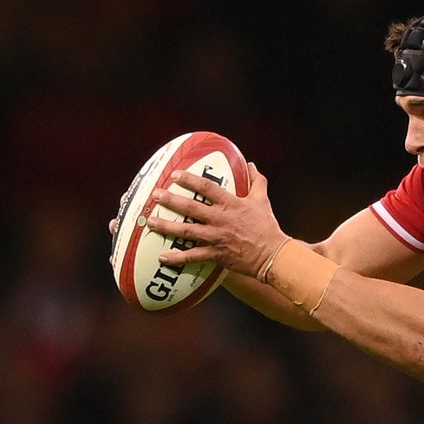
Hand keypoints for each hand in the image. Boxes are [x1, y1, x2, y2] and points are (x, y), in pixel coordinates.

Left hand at [144, 162, 289, 277]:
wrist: (273, 254)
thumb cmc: (267, 226)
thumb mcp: (262, 200)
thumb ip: (256, 181)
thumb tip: (250, 165)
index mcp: (231, 204)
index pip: (207, 188)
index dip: (190, 180)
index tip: (175, 175)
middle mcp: (220, 219)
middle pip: (191, 208)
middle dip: (171, 201)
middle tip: (155, 195)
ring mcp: (216, 237)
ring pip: (186, 231)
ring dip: (167, 227)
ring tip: (151, 222)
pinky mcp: (215, 254)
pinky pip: (193, 256)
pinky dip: (177, 258)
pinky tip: (162, 257)